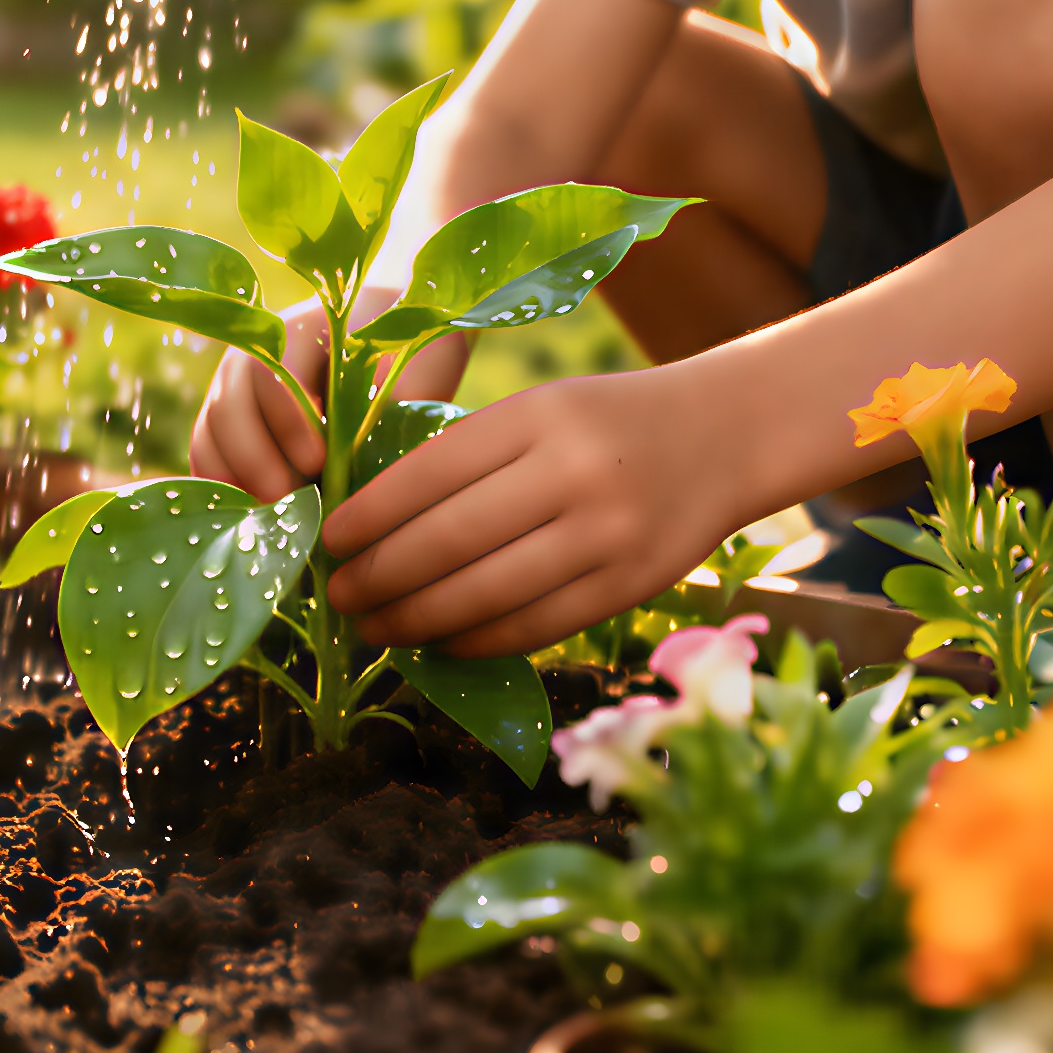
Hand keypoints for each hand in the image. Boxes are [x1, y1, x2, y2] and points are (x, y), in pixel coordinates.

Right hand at [189, 293, 471, 502]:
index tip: (319, 462)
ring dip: (236, 481)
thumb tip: (364, 476)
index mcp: (300, 330)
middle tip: (289, 501)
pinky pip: (208, 458)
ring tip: (276, 517)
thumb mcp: (415, 373)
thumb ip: (391, 411)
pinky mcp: (228, 425)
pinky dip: (225, 490)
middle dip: (254, 460)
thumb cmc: (412, 355)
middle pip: (226, 405)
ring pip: (209, 435)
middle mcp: (253, 355)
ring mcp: (233, 389)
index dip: (287, 422)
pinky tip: (258, 520)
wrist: (400, 338)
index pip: (270, 374)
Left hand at [322, 367, 746, 656]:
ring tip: (375, 627)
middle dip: (380, 577)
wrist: (723, 437)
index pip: (429, 473)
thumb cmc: (602, 424)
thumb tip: (371, 522)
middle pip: (449, 540)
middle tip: (339, 596)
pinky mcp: (630, 585)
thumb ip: (468, 455)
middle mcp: (572, 474)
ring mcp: (607, 534)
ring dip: (417, 619)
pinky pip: (535, 626)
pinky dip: (477, 641)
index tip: (330, 541)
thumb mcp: (538, 410)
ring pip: (487, 593)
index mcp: (536, 417)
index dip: (369, 516)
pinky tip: (440, 642)